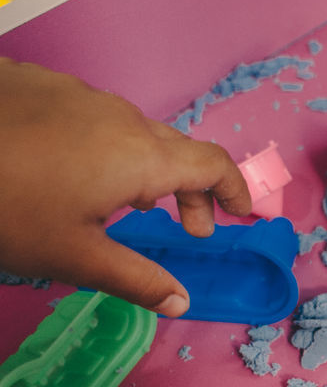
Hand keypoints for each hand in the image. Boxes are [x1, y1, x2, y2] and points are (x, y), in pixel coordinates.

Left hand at [0, 59, 251, 315]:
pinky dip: (103, 145)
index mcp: (141, 157)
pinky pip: (90, 115)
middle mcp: (120, 117)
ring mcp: (77, 94)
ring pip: (131, 131)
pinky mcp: (38, 84)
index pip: (212, 164)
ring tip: (127, 203)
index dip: (235, 190)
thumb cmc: (10, 207)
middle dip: (189, 189)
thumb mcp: (73, 256)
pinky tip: (70, 170)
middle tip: (185, 228)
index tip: (242, 215)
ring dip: (145, 167)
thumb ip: (136, 279)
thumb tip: (181, 302)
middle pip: (175, 148)